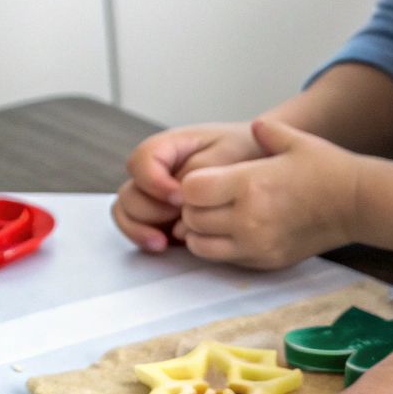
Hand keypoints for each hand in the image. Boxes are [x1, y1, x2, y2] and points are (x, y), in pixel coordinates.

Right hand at [113, 122, 264, 250]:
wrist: (264, 167)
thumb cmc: (250, 152)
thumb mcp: (232, 153)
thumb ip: (203, 168)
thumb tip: (179, 197)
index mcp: (172, 147)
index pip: (142, 160)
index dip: (153, 181)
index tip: (179, 198)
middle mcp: (159, 171)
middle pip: (131, 190)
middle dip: (150, 209)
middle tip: (179, 217)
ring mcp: (157, 195)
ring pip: (128, 211)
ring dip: (141, 227)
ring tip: (164, 240)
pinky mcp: (163, 217)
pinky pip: (138, 227)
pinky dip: (143, 238)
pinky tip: (162, 246)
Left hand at [174, 118, 365, 269]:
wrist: (357, 204)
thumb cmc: (327, 169)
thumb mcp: (295, 140)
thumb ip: (266, 130)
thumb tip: (254, 127)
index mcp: (250, 184)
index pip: (190, 190)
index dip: (191, 184)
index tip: (205, 180)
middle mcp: (248, 219)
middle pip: (191, 219)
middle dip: (193, 208)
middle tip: (210, 199)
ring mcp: (256, 245)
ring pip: (200, 245)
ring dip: (201, 231)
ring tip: (218, 217)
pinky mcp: (265, 262)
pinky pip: (223, 259)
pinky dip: (219, 247)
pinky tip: (236, 231)